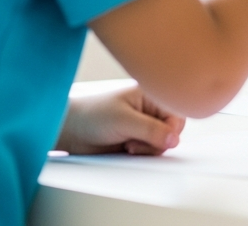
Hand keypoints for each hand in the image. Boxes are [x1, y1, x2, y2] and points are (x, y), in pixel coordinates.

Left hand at [56, 85, 185, 155]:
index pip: (177, 113)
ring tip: (128, 144)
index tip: (158, 138)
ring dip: (147, 149)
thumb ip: (151, 130)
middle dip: (157, 141)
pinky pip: (151, 150)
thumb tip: (174, 139)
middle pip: (173, 130)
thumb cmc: (92, 116)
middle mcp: (150, 109)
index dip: (170, 129)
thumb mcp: (124, 121)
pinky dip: (142, 153)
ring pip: (163, 142)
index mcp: (150, 94)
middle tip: (136, 141)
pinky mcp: (138, 139)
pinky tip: (127, 149)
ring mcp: (145, 125)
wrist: (71, 131)